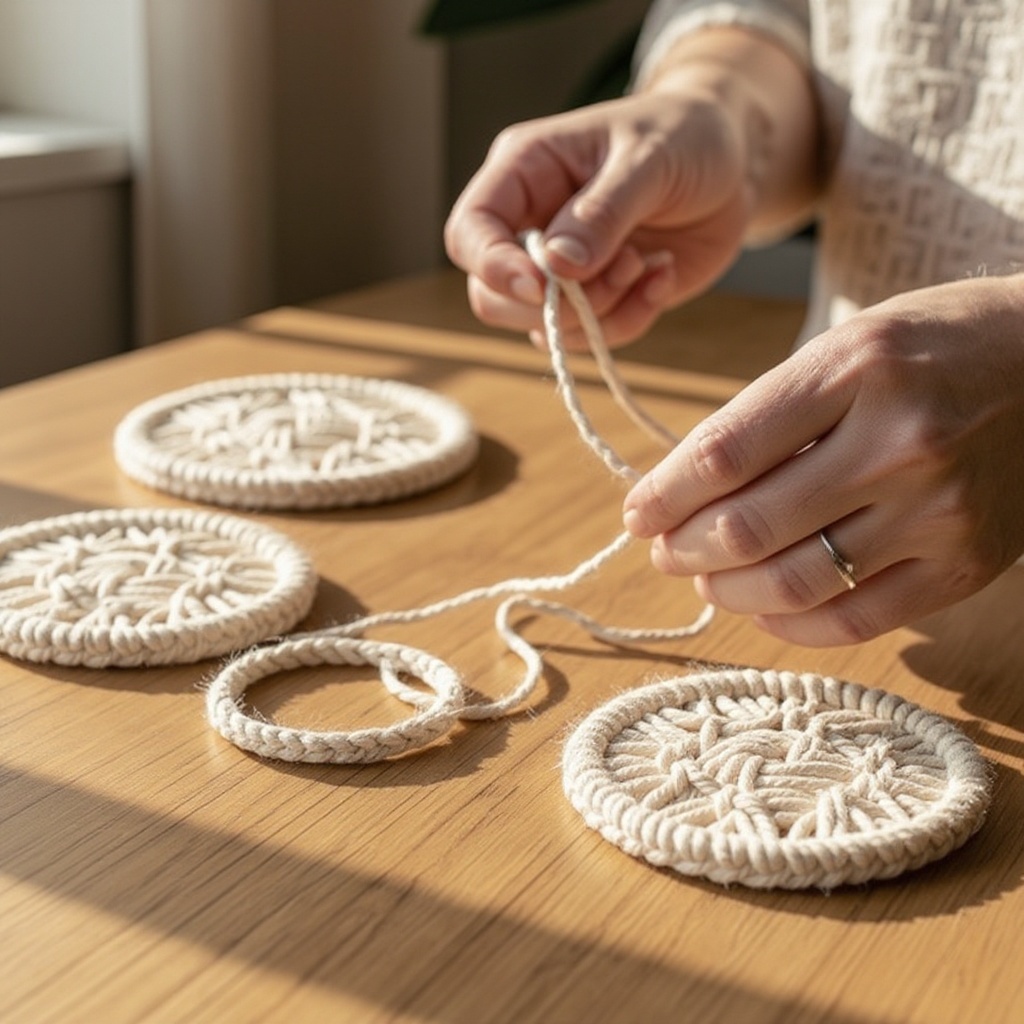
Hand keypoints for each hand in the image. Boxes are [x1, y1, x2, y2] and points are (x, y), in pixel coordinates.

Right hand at [444, 84, 755, 349]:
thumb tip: (556, 266)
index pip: (469, 232)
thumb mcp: (650, 159)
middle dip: (557, 303)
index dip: (492, 266)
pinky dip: (631, 319)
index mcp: (524, 173)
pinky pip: (592, 337)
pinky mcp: (596, 299)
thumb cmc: (685, 137)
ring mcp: (560, 270)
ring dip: (601, 312)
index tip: (542, 286)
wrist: (733, 166)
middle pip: (493, 296)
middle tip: (623, 269)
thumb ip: (602, 212)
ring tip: (647, 264)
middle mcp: (531, 225)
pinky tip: (662, 274)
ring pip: (543, 327)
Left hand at [622, 275, 1023, 645]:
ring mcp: (938, 510)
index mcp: (856, 369)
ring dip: (726, 590)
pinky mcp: (964, 564)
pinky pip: (854, 620)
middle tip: (664, 548)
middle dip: (683, 547)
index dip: (662, 495)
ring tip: (705, 577)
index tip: (638, 512)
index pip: (723, 453)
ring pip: (793, 582)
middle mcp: (899, 442)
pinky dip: (790, 624)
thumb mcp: (845, 346)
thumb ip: (768, 416)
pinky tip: (763, 607)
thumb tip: (683, 490)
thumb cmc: (933, 347)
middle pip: (748, 526)